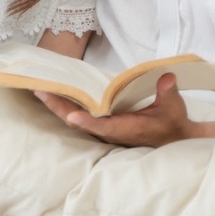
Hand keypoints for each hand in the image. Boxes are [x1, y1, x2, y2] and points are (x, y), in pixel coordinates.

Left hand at [35, 73, 197, 146]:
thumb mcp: (175, 107)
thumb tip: (167, 77)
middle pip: (80, 121)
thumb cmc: (172, 122)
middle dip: (60, 108)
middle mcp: (112, 131)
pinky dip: (65, 106)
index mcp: (128, 128)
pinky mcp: (102, 124)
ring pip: (76, 119)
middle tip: (41, 92)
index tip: (73, 116)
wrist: (173, 138)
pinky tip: (53, 96)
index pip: (105, 125)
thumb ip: (168, 92)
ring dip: (58, 106)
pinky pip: (79, 115)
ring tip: (40, 91)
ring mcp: (105, 129)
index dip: (88, 121)